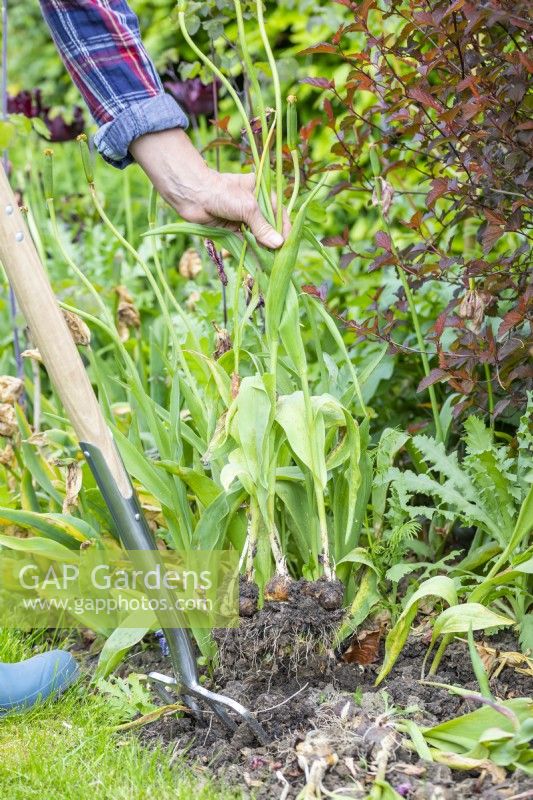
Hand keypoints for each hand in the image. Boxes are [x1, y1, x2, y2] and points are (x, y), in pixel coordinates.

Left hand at [130, 128, 289, 248]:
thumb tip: (278, 244)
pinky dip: (250, 251)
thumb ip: (263, 227)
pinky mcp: (232, 228)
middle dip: (273, 241)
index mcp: (262, 192)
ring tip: (270, 263)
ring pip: (257, 235)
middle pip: (269, 226)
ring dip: (262, 248)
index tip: (287, 244)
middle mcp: (254, 205)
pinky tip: (257, 262)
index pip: (279, 213)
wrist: (193, 195)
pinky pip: (245, 242)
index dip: (284, 228)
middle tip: (279, 257)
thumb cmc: (222, 193)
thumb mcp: (248, 208)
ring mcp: (242, 218)